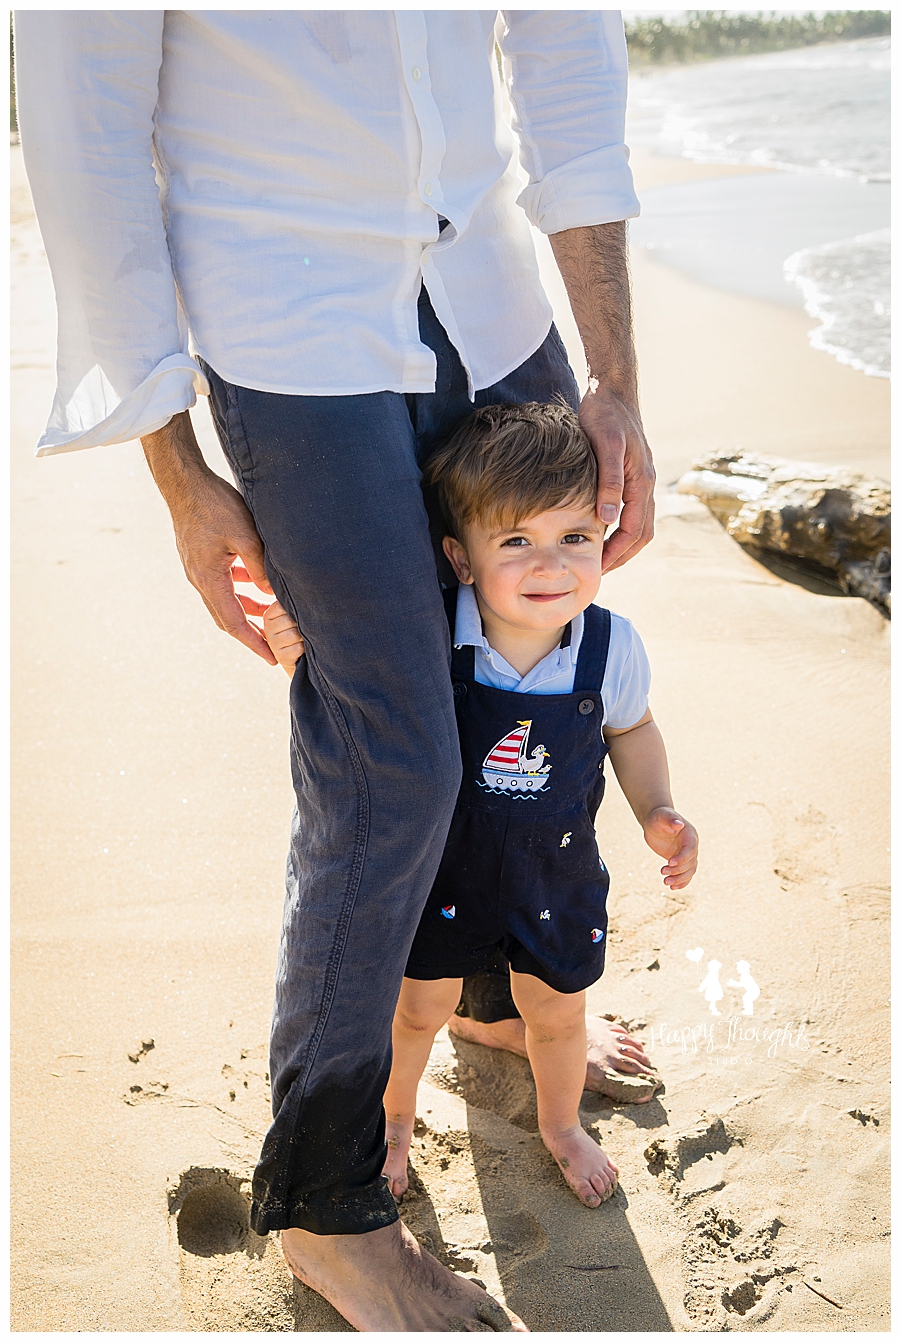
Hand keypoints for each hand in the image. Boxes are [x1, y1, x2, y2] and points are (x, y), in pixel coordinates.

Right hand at [141, 412, 276, 663]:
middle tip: (273, 645)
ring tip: (269, 614)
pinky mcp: (199, 557)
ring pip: (224, 599)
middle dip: (250, 632)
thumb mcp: (245, 536)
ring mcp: (197, 568)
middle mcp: (199, 579)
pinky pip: (221, 581)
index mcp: (209, 579)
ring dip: (246, 609)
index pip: (232, 622)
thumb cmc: (215, 505)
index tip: (270, 658)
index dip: (253, 642)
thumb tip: (273, 594)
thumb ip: (261, 567)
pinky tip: (255, 582)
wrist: (185, 482)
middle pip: (226, 617)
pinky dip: (239, 588)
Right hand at [261, 598, 305, 673]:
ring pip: (294, 635)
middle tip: (303, 628)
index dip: (296, 610)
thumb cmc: (302, 628)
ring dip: (304, 637)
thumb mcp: (294, 613)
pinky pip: (297, 648)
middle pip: (290, 621)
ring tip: (304, 638)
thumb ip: (290, 602)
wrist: (304, 655)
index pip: (283, 606)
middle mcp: (268, 627)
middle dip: (302, 625)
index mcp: (270, 614)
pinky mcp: (280, 657)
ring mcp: (273, 643)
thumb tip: (296, 587)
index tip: (299, 614)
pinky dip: (304, 649)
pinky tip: (303, 648)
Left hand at [578, 384, 654, 572]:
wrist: (612, 390)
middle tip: (599, 571)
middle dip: (622, 556)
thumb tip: (609, 518)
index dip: (617, 553)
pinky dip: (620, 527)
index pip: (634, 531)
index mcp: (642, 482)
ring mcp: (640, 480)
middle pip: (641, 534)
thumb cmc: (605, 415)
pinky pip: (632, 510)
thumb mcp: (605, 446)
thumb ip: (608, 482)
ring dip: (622, 545)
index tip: (598, 567)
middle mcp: (645, 484)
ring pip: (639, 524)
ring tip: (600, 558)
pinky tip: (600, 530)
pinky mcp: (631, 475)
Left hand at [642, 807, 698, 889]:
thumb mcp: (662, 816)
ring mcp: (686, 854)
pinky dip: (681, 882)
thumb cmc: (658, 817)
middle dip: (678, 870)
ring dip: (679, 879)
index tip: (669, 862)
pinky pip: (685, 874)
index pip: (691, 850)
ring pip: (689, 871)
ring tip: (665, 882)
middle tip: (662, 872)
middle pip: (691, 863)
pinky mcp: (680, 861)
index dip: (682, 858)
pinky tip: (672, 887)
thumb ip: (670, 819)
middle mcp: (691, 846)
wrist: (654, 823)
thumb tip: (679, 824)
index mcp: (690, 835)